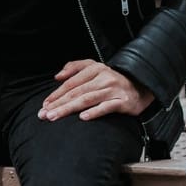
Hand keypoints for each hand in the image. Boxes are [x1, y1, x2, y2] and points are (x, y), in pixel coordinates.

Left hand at [39, 59, 155, 121]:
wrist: (140, 87)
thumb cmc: (113, 80)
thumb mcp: (95, 68)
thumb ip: (75, 68)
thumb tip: (57, 76)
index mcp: (95, 69)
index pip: (71, 83)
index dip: (57, 94)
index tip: (45, 104)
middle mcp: (103, 77)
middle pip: (76, 92)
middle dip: (58, 104)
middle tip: (44, 114)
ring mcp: (113, 89)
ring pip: (87, 99)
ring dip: (68, 109)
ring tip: (55, 116)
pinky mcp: (122, 102)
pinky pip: (106, 107)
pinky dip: (94, 112)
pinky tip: (83, 118)